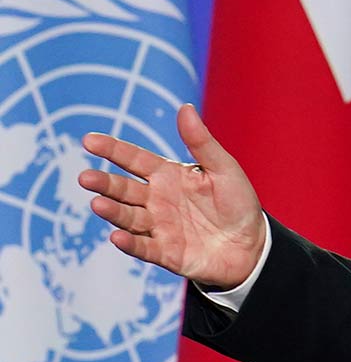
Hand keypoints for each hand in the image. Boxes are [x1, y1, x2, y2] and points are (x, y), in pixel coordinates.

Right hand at [79, 104, 265, 288]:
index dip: (112, 150)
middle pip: (124, 189)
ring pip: (128, 217)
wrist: (253, 245)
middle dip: (104, 183)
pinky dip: (130, 243)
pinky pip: (144, 247)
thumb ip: (201, 142)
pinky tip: (117, 237)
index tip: (88, 141)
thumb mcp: (223, 168)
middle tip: (85, 178)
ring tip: (98, 203)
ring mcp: (159, 226)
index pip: (135, 159)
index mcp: (168, 176)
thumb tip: (184, 108)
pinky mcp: (166, 253)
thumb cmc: (238, 202)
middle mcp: (157, 200)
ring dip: (113, 211)